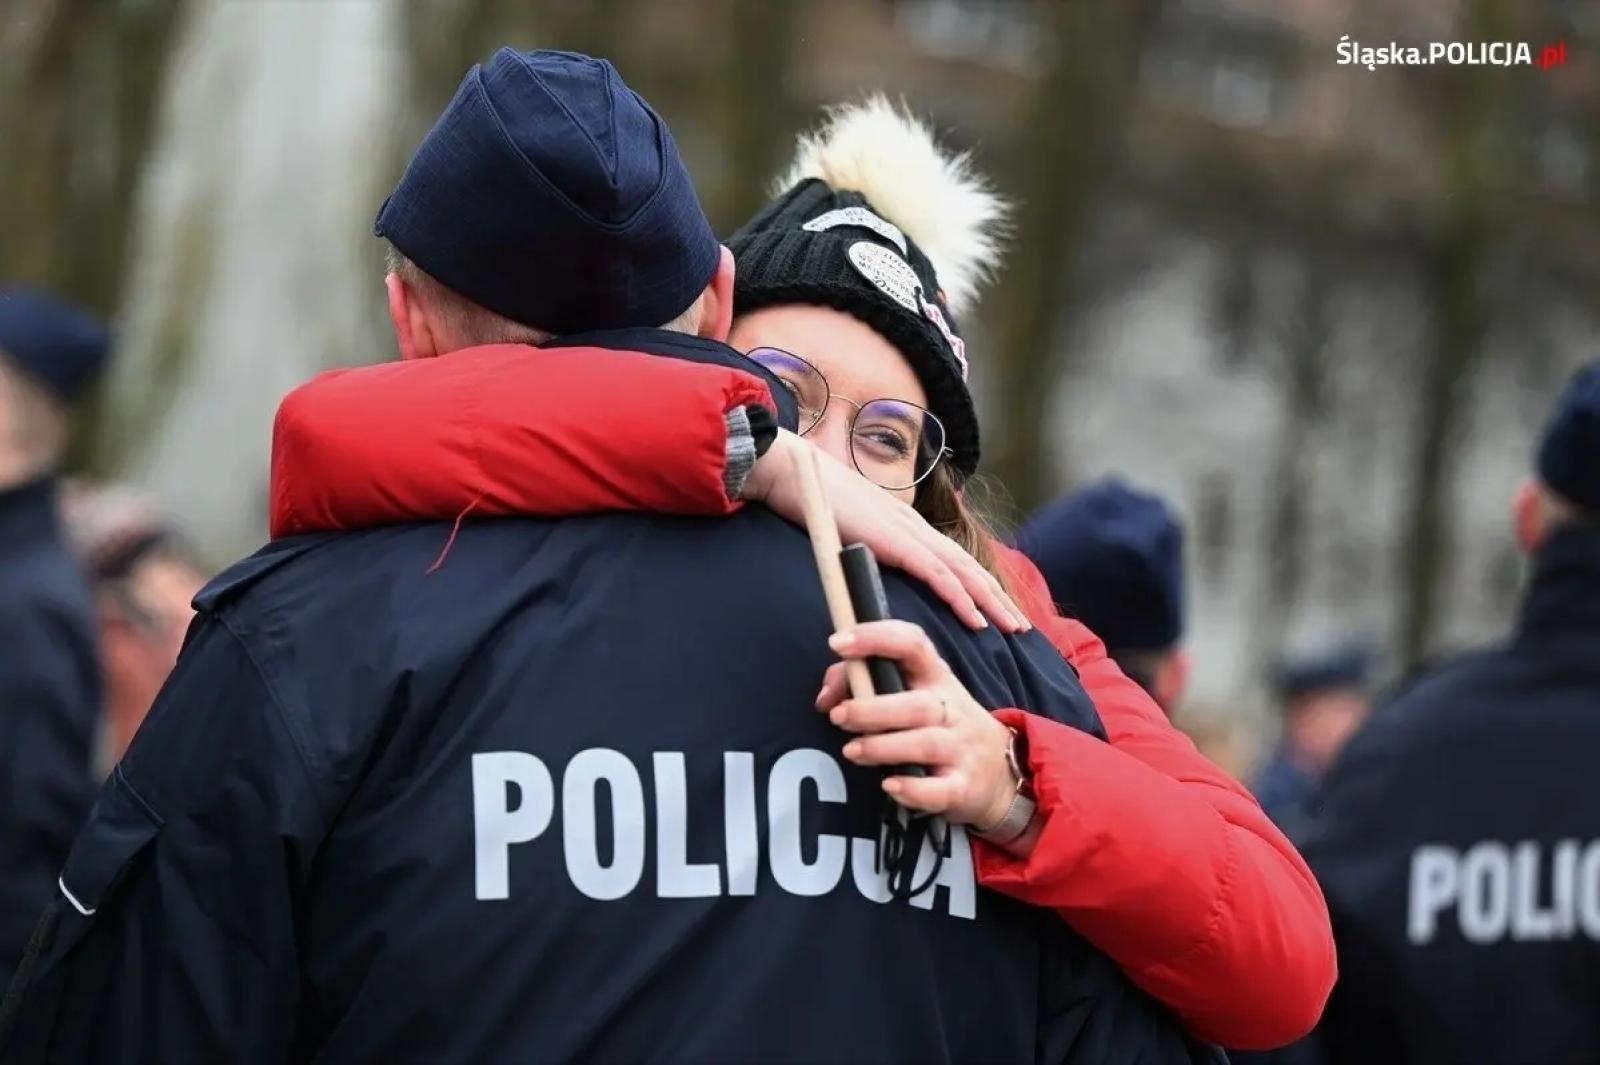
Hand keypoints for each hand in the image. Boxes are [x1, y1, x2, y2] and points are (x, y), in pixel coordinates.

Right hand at [743, 431, 1028, 632]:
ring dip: (990, 600)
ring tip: (1012, 627)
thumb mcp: (840, 526)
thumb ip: (856, 544)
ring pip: (961, 571)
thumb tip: (857, 565)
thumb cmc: (807, 496)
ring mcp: (906, 530)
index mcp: (901, 522)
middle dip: (995, 595)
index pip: (949, 556)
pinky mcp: (894, 540)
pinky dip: (960, 597)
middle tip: (1020, 624)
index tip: (992, 607)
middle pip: (966, 564)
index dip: (974, 582)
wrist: (790, 469)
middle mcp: (912, 524)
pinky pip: (936, 573)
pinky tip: (976, 619)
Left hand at [817, 620, 1019, 829]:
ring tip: (852, 751)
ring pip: (925, 744)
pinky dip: (914, 789)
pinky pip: (940, 790)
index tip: (838, 642)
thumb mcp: (913, 695)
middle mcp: (950, 710)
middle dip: (873, 709)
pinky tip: (890, 785)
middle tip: (839, 715)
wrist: (1001, 772)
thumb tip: (825, 699)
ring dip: (884, 747)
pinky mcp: (962, 788)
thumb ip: (860, 684)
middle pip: (917, 704)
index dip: (876, 638)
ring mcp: (960, 749)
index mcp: (935, 678)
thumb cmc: (940, 725)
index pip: (913, 644)